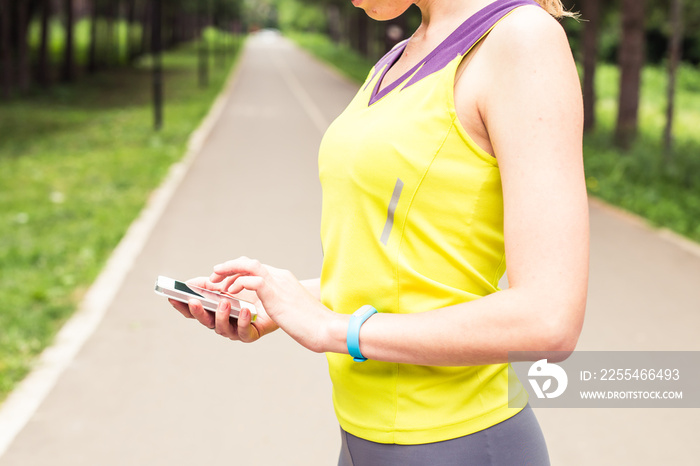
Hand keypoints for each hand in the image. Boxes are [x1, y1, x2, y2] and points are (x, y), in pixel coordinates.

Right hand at [168, 276, 277, 341]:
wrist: (274, 297)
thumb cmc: (249, 291)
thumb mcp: (228, 282)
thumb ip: (210, 283)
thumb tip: (189, 283)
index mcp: (213, 311)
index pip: (193, 311)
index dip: (181, 305)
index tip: (172, 296)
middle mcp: (221, 322)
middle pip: (204, 321)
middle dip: (198, 311)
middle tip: (194, 301)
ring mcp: (234, 330)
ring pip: (222, 328)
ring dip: (221, 315)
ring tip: (224, 302)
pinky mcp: (250, 334)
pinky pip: (243, 332)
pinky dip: (242, 321)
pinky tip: (244, 310)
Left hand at [210, 257, 336, 352]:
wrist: (325, 327)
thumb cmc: (311, 323)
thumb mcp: (292, 308)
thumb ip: (280, 302)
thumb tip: (270, 308)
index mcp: (283, 279)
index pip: (256, 266)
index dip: (238, 270)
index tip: (225, 278)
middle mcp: (280, 277)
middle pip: (249, 262)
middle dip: (228, 267)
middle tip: (214, 276)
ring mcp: (277, 283)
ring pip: (248, 265)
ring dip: (228, 271)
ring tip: (216, 281)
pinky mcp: (274, 293)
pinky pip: (251, 279)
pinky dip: (238, 283)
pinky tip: (231, 292)